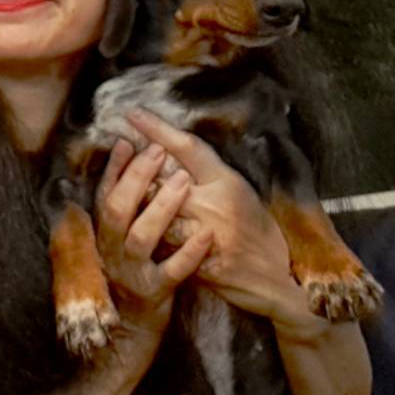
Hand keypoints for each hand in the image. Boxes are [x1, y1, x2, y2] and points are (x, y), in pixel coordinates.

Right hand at [95, 138, 212, 345]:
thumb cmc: (132, 273)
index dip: (114, 168)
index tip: (127, 141)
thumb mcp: (119, 240)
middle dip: (137, 178)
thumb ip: (123, 209)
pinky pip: (172, 271)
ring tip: (182, 181)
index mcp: (104, 233)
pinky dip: (189, 252)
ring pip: (140, 236)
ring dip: (161, 207)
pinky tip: (206, 234)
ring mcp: (132, 271)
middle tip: (158, 151)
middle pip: (117, 209)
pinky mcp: (154, 292)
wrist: (132, 327)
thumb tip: (127, 164)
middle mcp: (111, 250)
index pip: (103, 193)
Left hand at [127, 110, 314, 331]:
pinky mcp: (201, 263)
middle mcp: (216, 204)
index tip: (132, 114)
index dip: (157, 129)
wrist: (276, 279)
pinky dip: (151, 238)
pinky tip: (135, 232)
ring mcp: (207, 234)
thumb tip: (168, 148)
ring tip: (123, 197)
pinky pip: (164, 245)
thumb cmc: (257, 230)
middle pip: (162, 178)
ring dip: (139, 205)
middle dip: (137, 169)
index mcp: (228, 181)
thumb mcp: (240, 191)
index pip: (187, 147)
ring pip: (157, 212)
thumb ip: (206, 173)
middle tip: (118, 155)